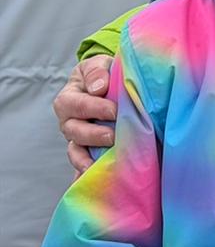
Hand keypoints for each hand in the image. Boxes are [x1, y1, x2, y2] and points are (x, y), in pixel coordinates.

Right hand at [54, 58, 115, 175]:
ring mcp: (77, 139)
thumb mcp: (98, 65)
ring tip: (104, 162)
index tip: (114, 110)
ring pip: (76, 151)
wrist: (110, 85)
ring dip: (88, 158)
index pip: (76, 104)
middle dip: (93, 134)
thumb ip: (97, 72)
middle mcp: (69, 121)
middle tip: (113, 136)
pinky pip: (83, 165)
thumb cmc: (103, 75)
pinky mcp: (88, 152)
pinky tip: (97, 181)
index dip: (94, 108)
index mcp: (69, 98)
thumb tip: (99, 87)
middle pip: (74, 131)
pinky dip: (86, 174)